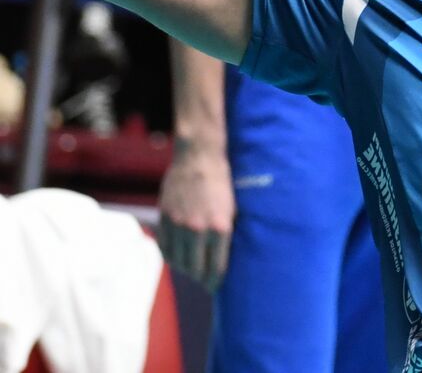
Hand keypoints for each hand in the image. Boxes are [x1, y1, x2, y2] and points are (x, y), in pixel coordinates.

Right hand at [157, 138, 235, 290]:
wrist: (199, 158)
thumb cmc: (222, 183)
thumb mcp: (232, 210)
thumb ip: (225, 235)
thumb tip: (220, 260)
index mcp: (219, 228)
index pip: (215, 268)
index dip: (216, 282)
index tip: (217, 289)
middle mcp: (197, 230)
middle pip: (195, 269)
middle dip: (201, 279)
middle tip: (205, 283)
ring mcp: (178, 225)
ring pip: (177, 262)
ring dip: (185, 270)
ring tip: (193, 271)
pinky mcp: (164, 219)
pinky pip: (164, 248)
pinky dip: (171, 256)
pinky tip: (178, 257)